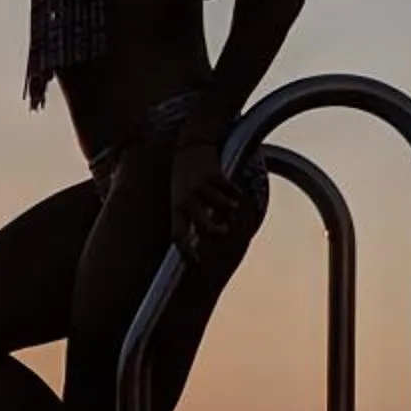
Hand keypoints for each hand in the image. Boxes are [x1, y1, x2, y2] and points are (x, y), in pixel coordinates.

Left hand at [170, 122, 242, 250]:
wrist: (189, 147)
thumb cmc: (185, 179)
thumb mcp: (180, 198)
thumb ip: (191, 216)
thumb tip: (208, 239)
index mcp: (176, 208)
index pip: (178, 236)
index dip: (187, 252)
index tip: (197, 263)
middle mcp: (186, 199)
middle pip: (202, 225)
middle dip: (215, 232)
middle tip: (224, 231)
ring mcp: (200, 187)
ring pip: (221, 205)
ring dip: (230, 208)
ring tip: (232, 206)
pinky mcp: (214, 174)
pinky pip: (230, 190)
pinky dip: (235, 192)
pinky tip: (233, 191)